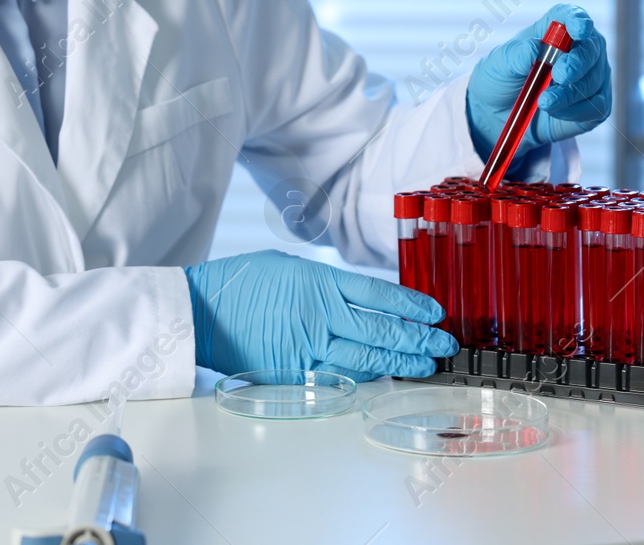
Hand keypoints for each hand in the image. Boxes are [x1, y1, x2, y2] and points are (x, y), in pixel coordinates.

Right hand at [182, 250, 456, 379]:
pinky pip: (341, 377)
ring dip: (402, 362)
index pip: (380, 294)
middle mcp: (321, 314)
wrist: (200, 313)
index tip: (435, 312)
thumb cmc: (238, 284)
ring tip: (426, 364)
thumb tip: (351, 294)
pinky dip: (367, 378)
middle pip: (383, 329)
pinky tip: (386, 377)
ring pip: (369, 358)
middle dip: (419, 338)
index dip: (412, 304)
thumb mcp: (285, 266)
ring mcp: (310, 346)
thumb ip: (322, 281)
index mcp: (320, 281)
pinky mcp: (298, 373)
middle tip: (443, 344)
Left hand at [466, 3, 610, 158]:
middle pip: (590, 48)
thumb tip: (534, 47)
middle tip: (559, 76)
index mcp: (554, 29)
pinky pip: (596, 107)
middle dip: (576, 63)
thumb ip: (518, 55)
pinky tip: (554, 112)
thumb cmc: (501, 78)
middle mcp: (579, 48)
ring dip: (568, 94)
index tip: (578, 30)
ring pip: (593, 81)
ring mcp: (591, 75)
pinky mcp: (595, 103)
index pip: (572, 15)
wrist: (498, 112)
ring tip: (543, 102)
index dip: (578, 20)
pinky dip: (574, 112)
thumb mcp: (500, 64)